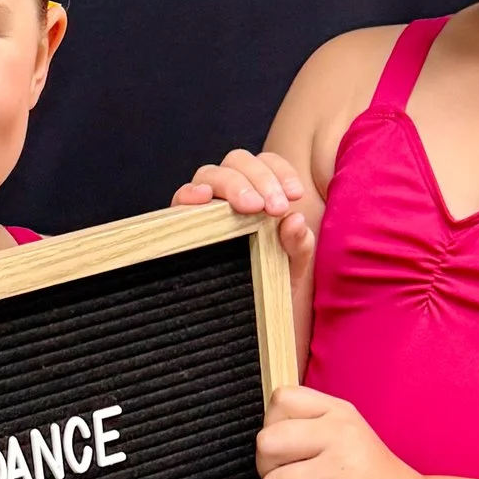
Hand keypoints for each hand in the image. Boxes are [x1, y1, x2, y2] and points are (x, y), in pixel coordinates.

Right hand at [174, 151, 319, 286]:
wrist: (254, 315)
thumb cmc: (273, 282)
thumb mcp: (293, 265)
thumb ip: (299, 243)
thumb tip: (295, 220)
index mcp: (259, 191)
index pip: (266, 163)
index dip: (280, 172)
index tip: (294, 195)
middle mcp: (229, 193)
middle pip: (237, 162)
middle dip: (259, 179)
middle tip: (275, 207)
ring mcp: (204, 206)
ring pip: (209, 174)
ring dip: (231, 184)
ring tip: (250, 207)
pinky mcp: (181, 223)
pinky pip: (179, 198)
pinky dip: (189, 193)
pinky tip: (203, 198)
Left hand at [256, 386, 421, 478]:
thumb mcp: (345, 437)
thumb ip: (306, 427)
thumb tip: (262, 439)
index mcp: (339, 413)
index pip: (281, 400)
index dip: (272, 428)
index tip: (288, 451)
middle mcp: (342, 435)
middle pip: (267, 443)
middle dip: (267, 471)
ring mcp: (344, 471)